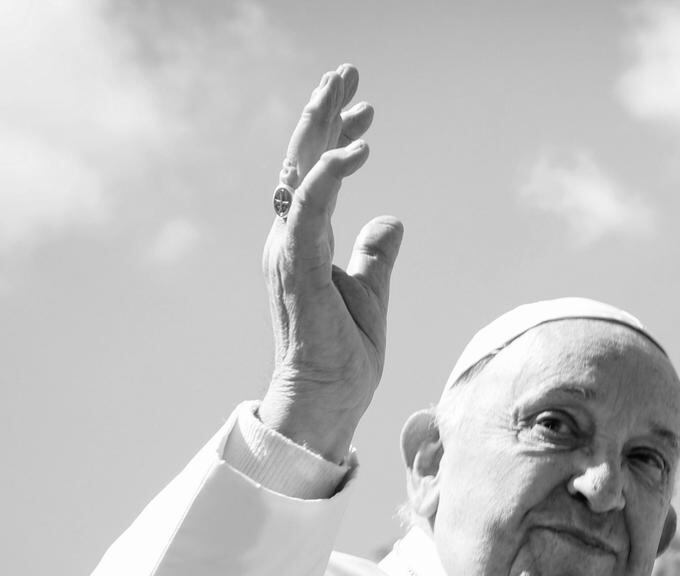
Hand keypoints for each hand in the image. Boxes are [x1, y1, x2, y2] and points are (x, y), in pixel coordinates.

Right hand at [258, 64, 403, 460]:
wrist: (326, 400)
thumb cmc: (343, 355)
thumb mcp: (370, 293)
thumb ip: (376, 254)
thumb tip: (391, 220)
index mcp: (305, 241)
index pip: (317, 175)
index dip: (338, 137)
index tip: (368, 110)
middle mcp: (289, 237)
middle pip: (301, 160)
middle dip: (323, 112)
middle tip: (346, 72)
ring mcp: (288, 251)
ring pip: (297, 172)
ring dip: (320, 126)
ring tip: (342, 88)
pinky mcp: (296, 268)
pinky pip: (308, 211)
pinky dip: (328, 177)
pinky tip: (354, 150)